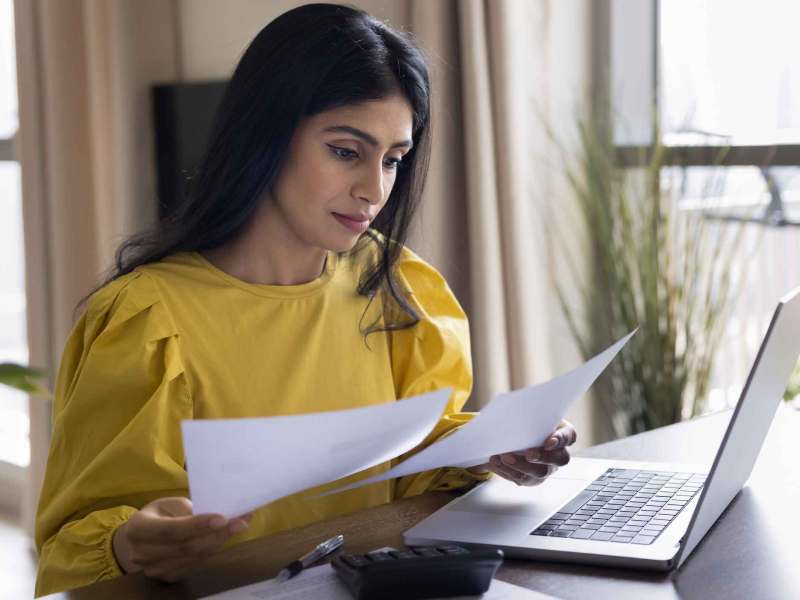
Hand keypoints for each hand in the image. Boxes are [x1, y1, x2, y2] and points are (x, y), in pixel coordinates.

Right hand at [112, 496, 252, 580]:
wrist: (138, 539)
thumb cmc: (157, 514)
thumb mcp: (168, 504)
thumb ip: (187, 510)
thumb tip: (217, 513)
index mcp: (139, 528)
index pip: (171, 530)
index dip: (197, 525)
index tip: (223, 518)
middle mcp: (142, 553)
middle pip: (186, 547)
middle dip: (217, 534)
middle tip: (241, 521)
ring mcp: (154, 569)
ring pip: (194, 557)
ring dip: (220, 542)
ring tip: (240, 525)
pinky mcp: (167, 576)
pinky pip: (195, 564)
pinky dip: (213, 549)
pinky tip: (227, 537)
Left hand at [470, 420, 576, 485]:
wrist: (513, 434)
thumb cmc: (526, 420)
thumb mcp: (530, 412)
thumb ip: (529, 411)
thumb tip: (515, 405)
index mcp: (562, 433)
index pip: (569, 436)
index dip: (561, 440)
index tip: (549, 441)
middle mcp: (558, 453)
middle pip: (559, 459)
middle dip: (543, 456)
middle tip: (529, 454)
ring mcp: (546, 468)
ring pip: (539, 473)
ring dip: (520, 466)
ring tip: (504, 457)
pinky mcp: (531, 478)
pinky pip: (522, 479)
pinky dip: (506, 470)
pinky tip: (495, 462)